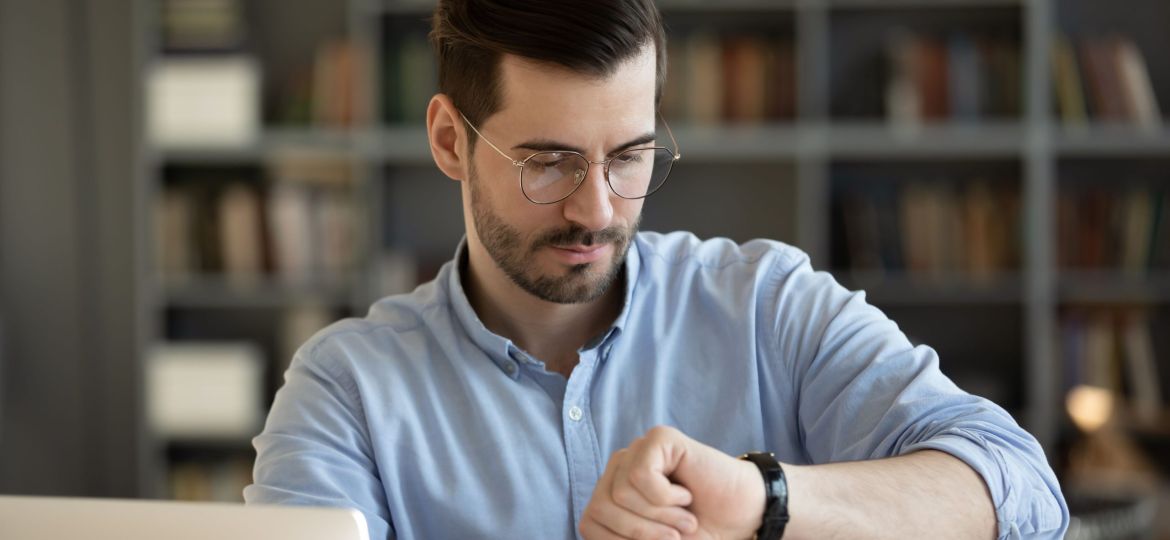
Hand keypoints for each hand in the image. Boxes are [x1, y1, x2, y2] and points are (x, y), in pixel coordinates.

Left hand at [579, 425, 765, 539]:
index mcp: (612, 495)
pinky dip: (666, 497)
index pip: (588, 524)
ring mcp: (638, 450)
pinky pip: (641, 475)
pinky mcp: (659, 438)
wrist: (742, 518)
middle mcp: (620, 468)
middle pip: (600, 508)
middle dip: (640, 533)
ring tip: (685, 516)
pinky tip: (685, 494)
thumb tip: (590, 531)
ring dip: (660, 516)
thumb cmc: (698, 534)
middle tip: (676, 534)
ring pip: (620, 493)